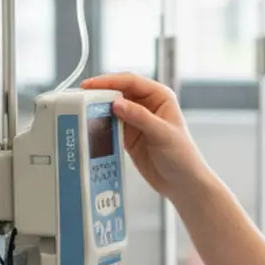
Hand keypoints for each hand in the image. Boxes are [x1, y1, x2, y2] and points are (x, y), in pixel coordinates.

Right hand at [81, 74, 211, 202]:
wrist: (182, 183)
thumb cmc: (183, 156)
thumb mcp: (162, 134)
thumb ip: (139, 117)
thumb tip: (116, 103)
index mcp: (160, 97)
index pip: (131, 82)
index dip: (110, 81)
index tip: (91, 85)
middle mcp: (147, 105)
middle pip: (118, 92)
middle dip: (101, 94)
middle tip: (82, 98)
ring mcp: (136, 120)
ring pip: (112, 109)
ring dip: (98, 110)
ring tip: (82, 111)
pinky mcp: (128, 136)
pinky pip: (110, 125)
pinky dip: (100, 125)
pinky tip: (91, 127)